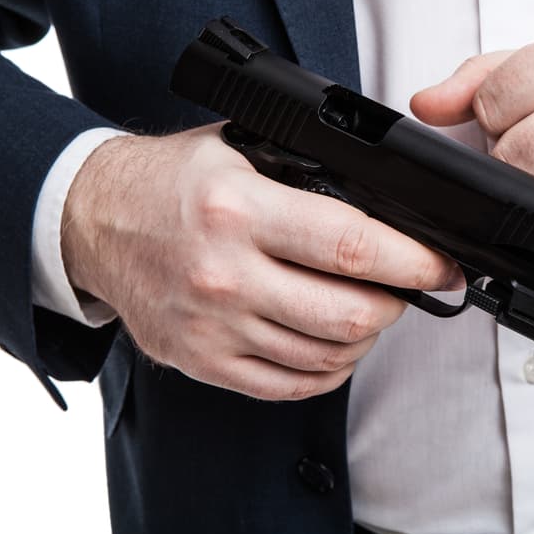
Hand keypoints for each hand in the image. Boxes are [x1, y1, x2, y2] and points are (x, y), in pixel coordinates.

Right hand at [61, 124, 460, 399]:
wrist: (91, 221)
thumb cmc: (169, 182)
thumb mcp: (239, 147)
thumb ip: (308, 169)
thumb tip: (388, 199)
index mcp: (239, 210)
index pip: (352, 247)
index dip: (414, 262)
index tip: (441, 267)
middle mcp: (225, 274)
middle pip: (348, 314)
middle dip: (397, 304)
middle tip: (406, 287)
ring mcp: (213, 327)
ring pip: (326, 355)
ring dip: (365, 336)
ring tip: (369, 309)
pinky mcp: (203, 361)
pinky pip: (289, 385)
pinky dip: (329, 368)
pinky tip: (335, 344)